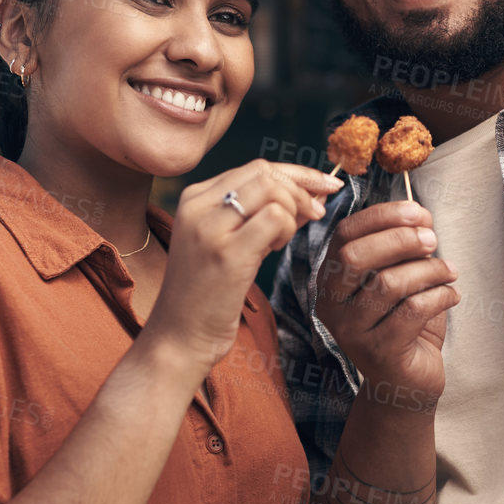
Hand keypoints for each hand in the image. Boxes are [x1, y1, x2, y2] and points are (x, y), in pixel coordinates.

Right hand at [146, 160, 341, 368]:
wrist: (179, 336)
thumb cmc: (210, 293)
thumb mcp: (232, 242)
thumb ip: (263, 214)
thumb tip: (313, 192)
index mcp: (194, 198)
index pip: (254, 168)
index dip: (295, 174)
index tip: (323, 185)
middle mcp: (197, 205)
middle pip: (265, 172)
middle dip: (302, 188)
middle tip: (317, 213)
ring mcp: (210, 227)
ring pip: (272, 189)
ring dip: (293, 212)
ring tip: (280, 242)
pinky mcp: (226, 252)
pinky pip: (275, 218)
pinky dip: (287, 230)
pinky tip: (273, 251)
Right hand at [316, 200, 459, 415]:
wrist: (407, 383)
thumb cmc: (404, 324)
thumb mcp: (399, 277)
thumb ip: (403, 247)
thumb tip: (421, 215)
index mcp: (330, 279)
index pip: (345, 234)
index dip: (381, 216)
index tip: (419, 212)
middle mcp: (331, 304)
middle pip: (356, 256)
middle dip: (400, 240)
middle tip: (433, 240)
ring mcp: (351, 331)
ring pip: (388, 283)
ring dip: (428, 270)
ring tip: (450, 270)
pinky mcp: (378, 352)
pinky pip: (411, 311)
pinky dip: (440, 296)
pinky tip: (452, 295)